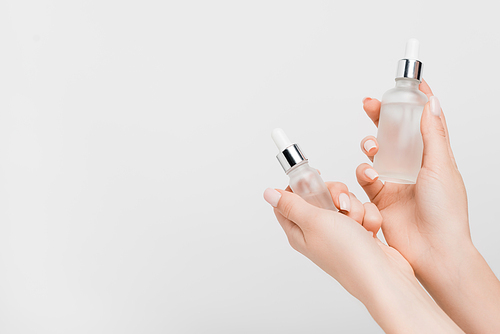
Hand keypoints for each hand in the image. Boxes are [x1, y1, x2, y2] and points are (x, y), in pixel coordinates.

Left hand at [263, 183, 461, 332]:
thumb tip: (269, 193)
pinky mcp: (359, 233)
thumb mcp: (313, 222)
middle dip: (335, 193)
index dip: (299, 186)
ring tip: (357, 223)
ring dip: (355, 207)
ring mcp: (339, 233)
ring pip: (344, 201)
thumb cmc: (346, 253)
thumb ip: (291, 204)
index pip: (288, 200)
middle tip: (340, 204)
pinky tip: (369, 231)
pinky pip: (362, 211)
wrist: (383, 277)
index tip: (315, 177)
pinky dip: (368, 217)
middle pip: (319, 196)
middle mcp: (317, 231)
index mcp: (299, 230)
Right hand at [359, 80, 499, 332]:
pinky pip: (365, 178)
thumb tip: (430, 103)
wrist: (433, 251)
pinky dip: (364, 173)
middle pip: (394, 134)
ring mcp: (395, 182)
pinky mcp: (379, 197)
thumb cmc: (445, 212)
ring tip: (372, 148)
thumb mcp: (441, 167)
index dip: (413, 104)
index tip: (406, 84)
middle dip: (381, 117)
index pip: (422, 123)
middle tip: (370, 104)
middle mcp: (413, 167)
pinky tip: (370, 175)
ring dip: (371, 146)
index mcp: (432, 157)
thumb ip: (433, 135)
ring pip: (376, 154)